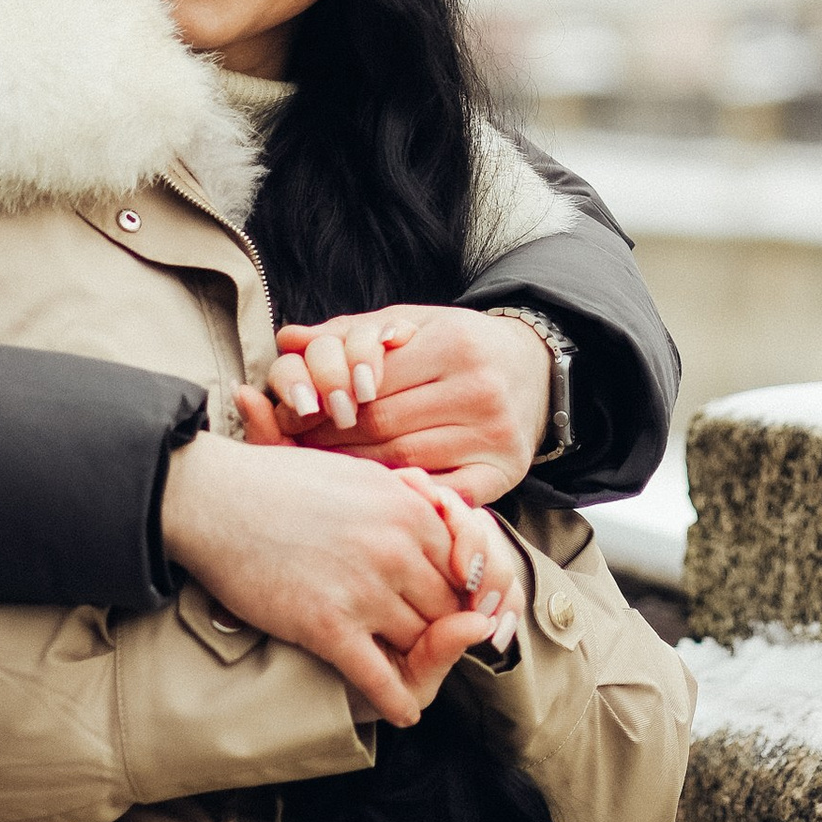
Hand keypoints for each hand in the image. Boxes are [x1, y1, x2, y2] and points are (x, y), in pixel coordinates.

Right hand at [158, 432, 486, 731]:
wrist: (213, 498)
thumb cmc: (279, 483)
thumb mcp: (360, 476)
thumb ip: (406, 502)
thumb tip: (437, 521)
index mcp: (410, 509)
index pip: (462, 567)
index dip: (457, 591)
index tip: (447, 608)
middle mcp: (397, 548)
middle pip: (447, 608)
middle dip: (440, 627)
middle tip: (428, 642)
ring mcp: (365, 589)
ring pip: (419, 642)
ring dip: (415, 660)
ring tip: (411, 672)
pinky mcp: (328, 625)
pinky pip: (380, 677)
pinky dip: (396, 701)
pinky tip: (403, 712)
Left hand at [261, 304, 553, 501]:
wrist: (534, 368)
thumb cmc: (457, 346)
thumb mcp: (411, 324)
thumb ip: (349, 333)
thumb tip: (287, 339)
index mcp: (454, 343)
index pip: (369, 383)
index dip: (324, 403)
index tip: (294, 416)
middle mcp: (479, 389)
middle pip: (382, 425)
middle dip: (332, 438)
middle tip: (298, 449)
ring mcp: (495, 435)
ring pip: (405, 462)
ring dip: (358, 471)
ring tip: (325, 472)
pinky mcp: (505, 471)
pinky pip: (443, 495)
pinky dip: (407, 497)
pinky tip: (378, 495)